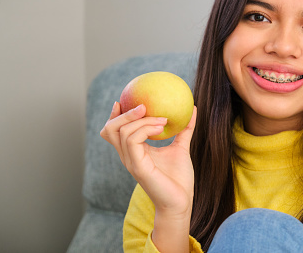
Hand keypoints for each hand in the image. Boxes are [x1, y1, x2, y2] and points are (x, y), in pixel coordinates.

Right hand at [100, 102, 196, 217]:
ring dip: (141, 120)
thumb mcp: (181, 148)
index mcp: (134, 151)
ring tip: (161, 118)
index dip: (115, 115)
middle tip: (143, 105)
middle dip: (123, 113)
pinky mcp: (138, 166)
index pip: (113, 131)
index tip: (124, 100)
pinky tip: (162, 126)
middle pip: (110, 129)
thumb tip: (193, 109)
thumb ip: (184, 129)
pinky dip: (146, 128)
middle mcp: (128, 156)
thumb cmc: (179, 179)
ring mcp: (131, 161)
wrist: (181, 202)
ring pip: (121, 132)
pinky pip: (133, 140)